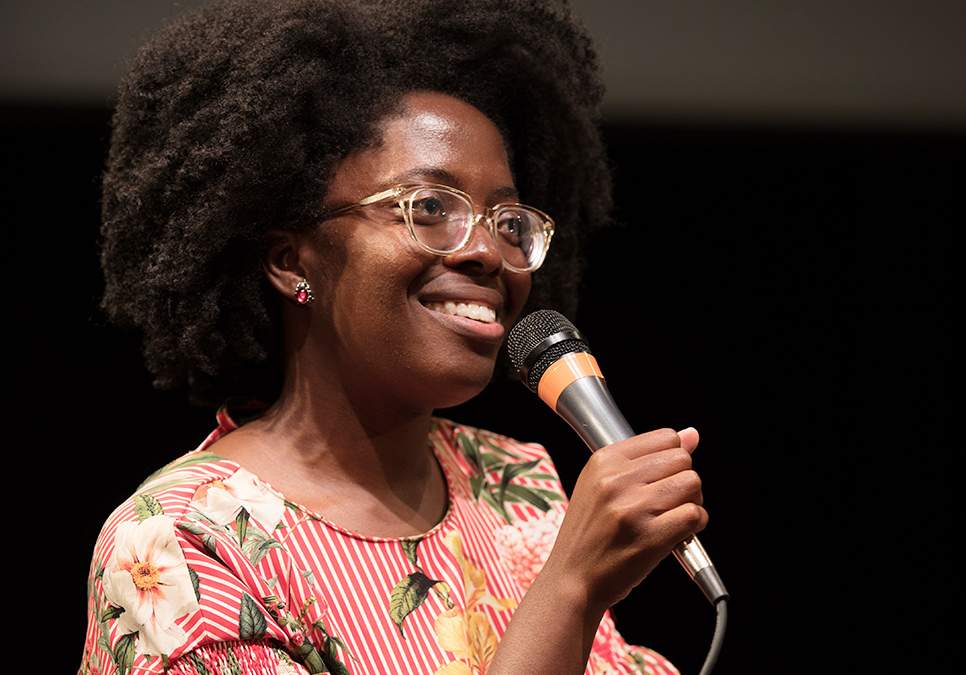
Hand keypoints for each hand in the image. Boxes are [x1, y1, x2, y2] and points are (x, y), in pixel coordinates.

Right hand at [545, 427, 707, 611]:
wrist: (572, 580)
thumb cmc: (588, 534)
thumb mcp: (601, 485)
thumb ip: (646, 457)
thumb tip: (691, 434)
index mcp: (603, 461)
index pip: (666, 437)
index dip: (673, 458)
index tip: (663, 477)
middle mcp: (617, 480)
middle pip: (683, 459)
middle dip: (684, 480)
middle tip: (669, 501)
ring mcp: (633, 508)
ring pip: (692, 484)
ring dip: (692, 502)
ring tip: (672, 517)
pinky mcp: (650, 537)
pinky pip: (695, 515)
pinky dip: (695, 525)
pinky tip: (677, 533)